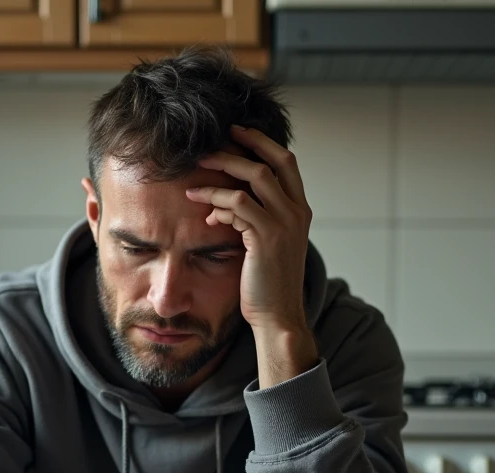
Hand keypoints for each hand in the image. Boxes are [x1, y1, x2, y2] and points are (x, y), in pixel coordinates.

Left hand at [186, 125, 312, 334]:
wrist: (277, 316)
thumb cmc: (267, 284)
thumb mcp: (265, 244)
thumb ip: (253, 219)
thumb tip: (226, 204)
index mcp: (300, 210)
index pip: (286, 161)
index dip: (261, 142)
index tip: (235, 134)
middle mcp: (297, 211)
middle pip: (270, 161)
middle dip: (238, 148)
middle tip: (208, 148)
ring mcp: (285, 222)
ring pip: (252, 178)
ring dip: (219, 174)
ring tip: (194, 180)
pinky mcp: (267, 237)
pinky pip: (237, 205)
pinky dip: (217, 203)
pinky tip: (204, 212)